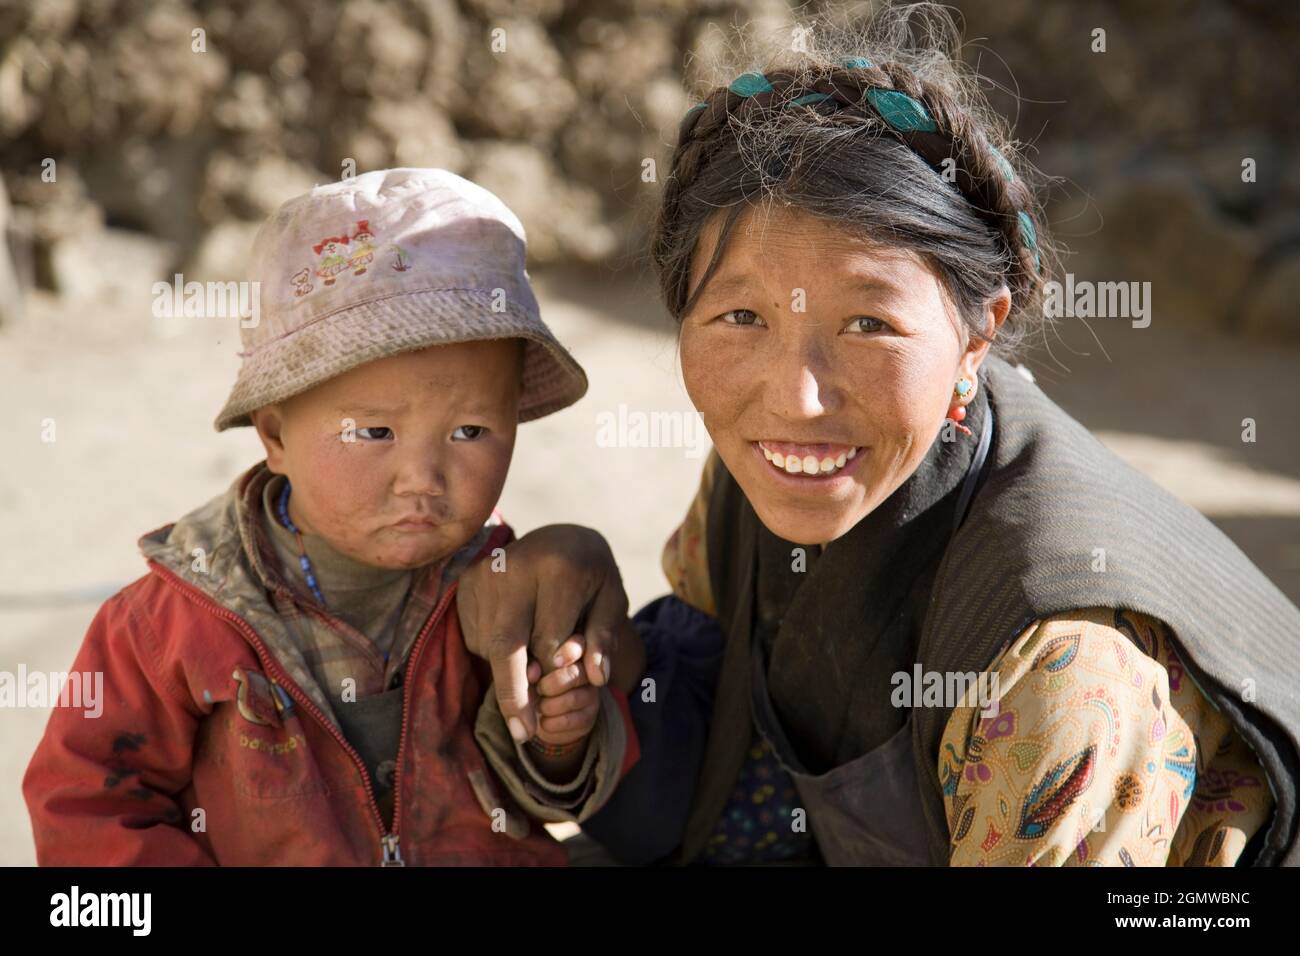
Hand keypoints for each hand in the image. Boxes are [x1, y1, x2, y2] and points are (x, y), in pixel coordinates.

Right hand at [457, 524, 628, 740]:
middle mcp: (515, 567)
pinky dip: (492, 650)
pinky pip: (475, 635)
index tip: (546, 712)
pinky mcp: (467, 582)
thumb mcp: (611, 600)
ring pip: (489, 644)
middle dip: (513, 694)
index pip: (548, 640)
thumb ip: (605, 638)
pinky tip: (516, 633)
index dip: (551, 678)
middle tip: (522, 734)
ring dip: (507, 667)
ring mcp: (485, 573)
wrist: (561, 539)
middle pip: (506, 644)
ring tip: (533, 656)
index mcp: (558, 568)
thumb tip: (597, 678)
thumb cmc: (592, 576)